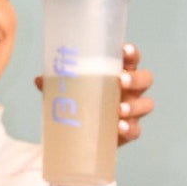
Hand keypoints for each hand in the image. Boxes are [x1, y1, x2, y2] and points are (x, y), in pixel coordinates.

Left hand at [34, 43, 153, 145]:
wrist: (80, 134)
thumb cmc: (79, 102)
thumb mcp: (67, 90)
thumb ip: (56, 84)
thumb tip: (40, 80)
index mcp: (119, 71)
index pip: (131, 58)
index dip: (131, 52)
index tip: (123, 50)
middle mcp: (131, 89)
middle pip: (145, 79)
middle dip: (136, 79)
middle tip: (121, 80)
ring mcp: (133, 110)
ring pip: (146, 104)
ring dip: (135, 105)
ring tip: (120, 109)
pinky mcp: (129, 131)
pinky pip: (136, 130)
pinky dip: (129, 128)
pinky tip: (119, 127)